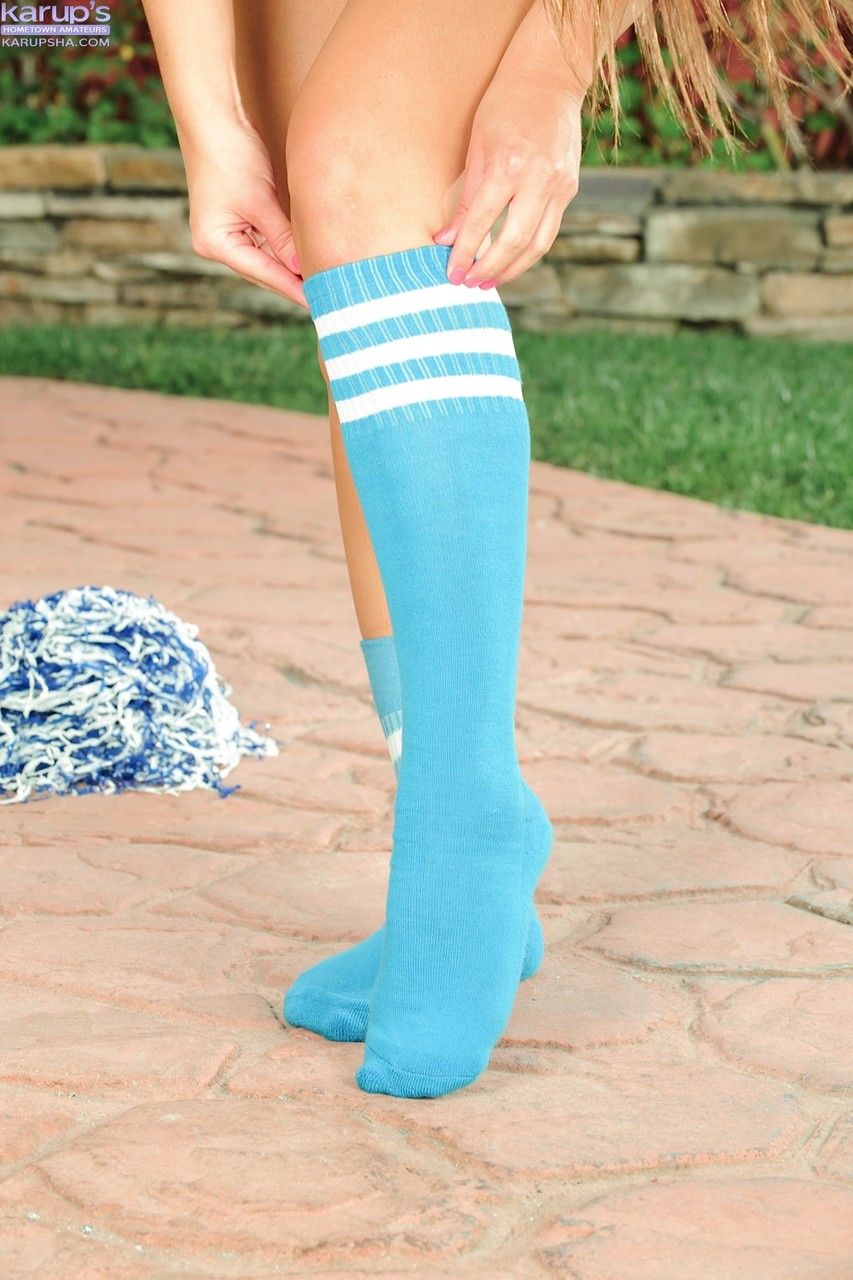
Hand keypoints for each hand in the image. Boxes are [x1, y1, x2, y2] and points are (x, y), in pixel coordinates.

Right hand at [179, 116, 307, 309]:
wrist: (212, 119)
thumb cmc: (231, 155)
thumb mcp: (261, 201)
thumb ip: (282, 238)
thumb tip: (302, 268)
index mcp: (214, 243)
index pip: (263, 273)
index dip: (292, 288)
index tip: (318, 302)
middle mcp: (214, 243)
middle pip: (262, 271)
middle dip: (291, 283)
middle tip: (324, 298)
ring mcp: (222, 233)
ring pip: (263, 259)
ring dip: (287, 269)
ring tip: (317, 285)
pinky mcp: (232, 220)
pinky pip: (261, 244)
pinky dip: (280, 251)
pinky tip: (300, 261)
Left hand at [433, 70, 582, 290]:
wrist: (551, 77)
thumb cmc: (505, 106)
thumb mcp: (477, 147)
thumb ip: (465, 198)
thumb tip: (446, 240)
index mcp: (509, 165)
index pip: (482, 223)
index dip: (464, 253)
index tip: (451, 273)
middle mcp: (539, 179)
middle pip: (513, 242)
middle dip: (489, 269)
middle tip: (469, 284)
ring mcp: (559, 185)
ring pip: (537, 244)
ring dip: (512, 269)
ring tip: (489, 281)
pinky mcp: (570, 188)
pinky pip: (549, 230)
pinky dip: (529, 250)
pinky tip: (511, 260)